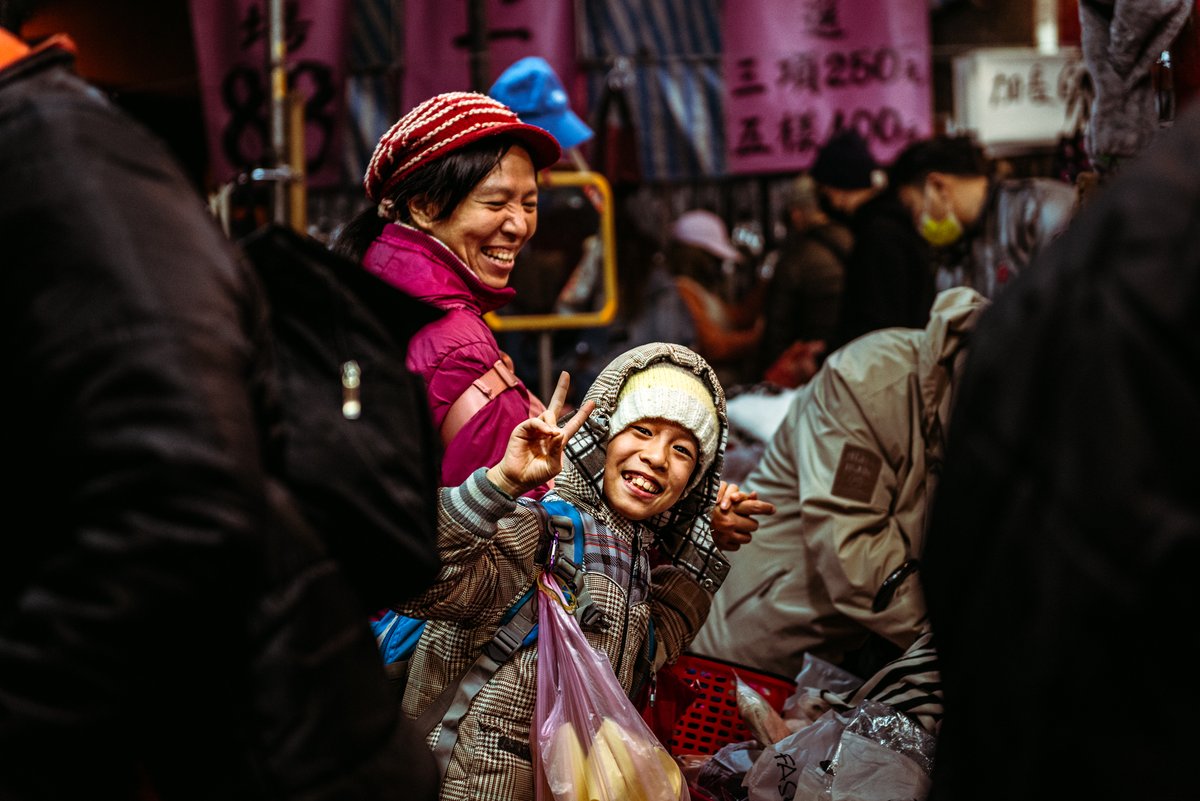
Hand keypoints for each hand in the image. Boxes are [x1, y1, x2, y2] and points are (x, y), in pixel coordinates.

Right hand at [486, 372, 593, 497]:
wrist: (517, 479)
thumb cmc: (536, 474)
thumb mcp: (554, 466)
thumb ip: (559, 450)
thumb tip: (559, 432)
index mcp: (557, 440)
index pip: (573, 424)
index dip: (582, 414)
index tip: (593, 402)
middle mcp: (546, 431)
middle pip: (555, 406)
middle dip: (560, 390)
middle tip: (566, 374)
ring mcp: (535, 428)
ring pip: (548, 415)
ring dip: (552, 425)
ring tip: (551, 438)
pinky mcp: (523, 429)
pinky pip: (536, 421)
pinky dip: (543, 426)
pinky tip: (548, 433)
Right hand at [711, 481, 775, 550]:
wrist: (688, 523)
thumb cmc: (706, 507)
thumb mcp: (721, 497)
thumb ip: (739, 497)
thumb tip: (755, 495)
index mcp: (730, 508)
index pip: (754, 507)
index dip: (766, 507)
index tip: (773, 509)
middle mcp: (729, 522)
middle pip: (754, 524)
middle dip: (749, 522)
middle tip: (741, 519)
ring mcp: (726, 536)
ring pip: (748, 537)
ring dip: (743, 533)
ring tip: (732, 528)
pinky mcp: (722, 546)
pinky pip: (738, 546)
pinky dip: (734, 541)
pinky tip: (726, 535)